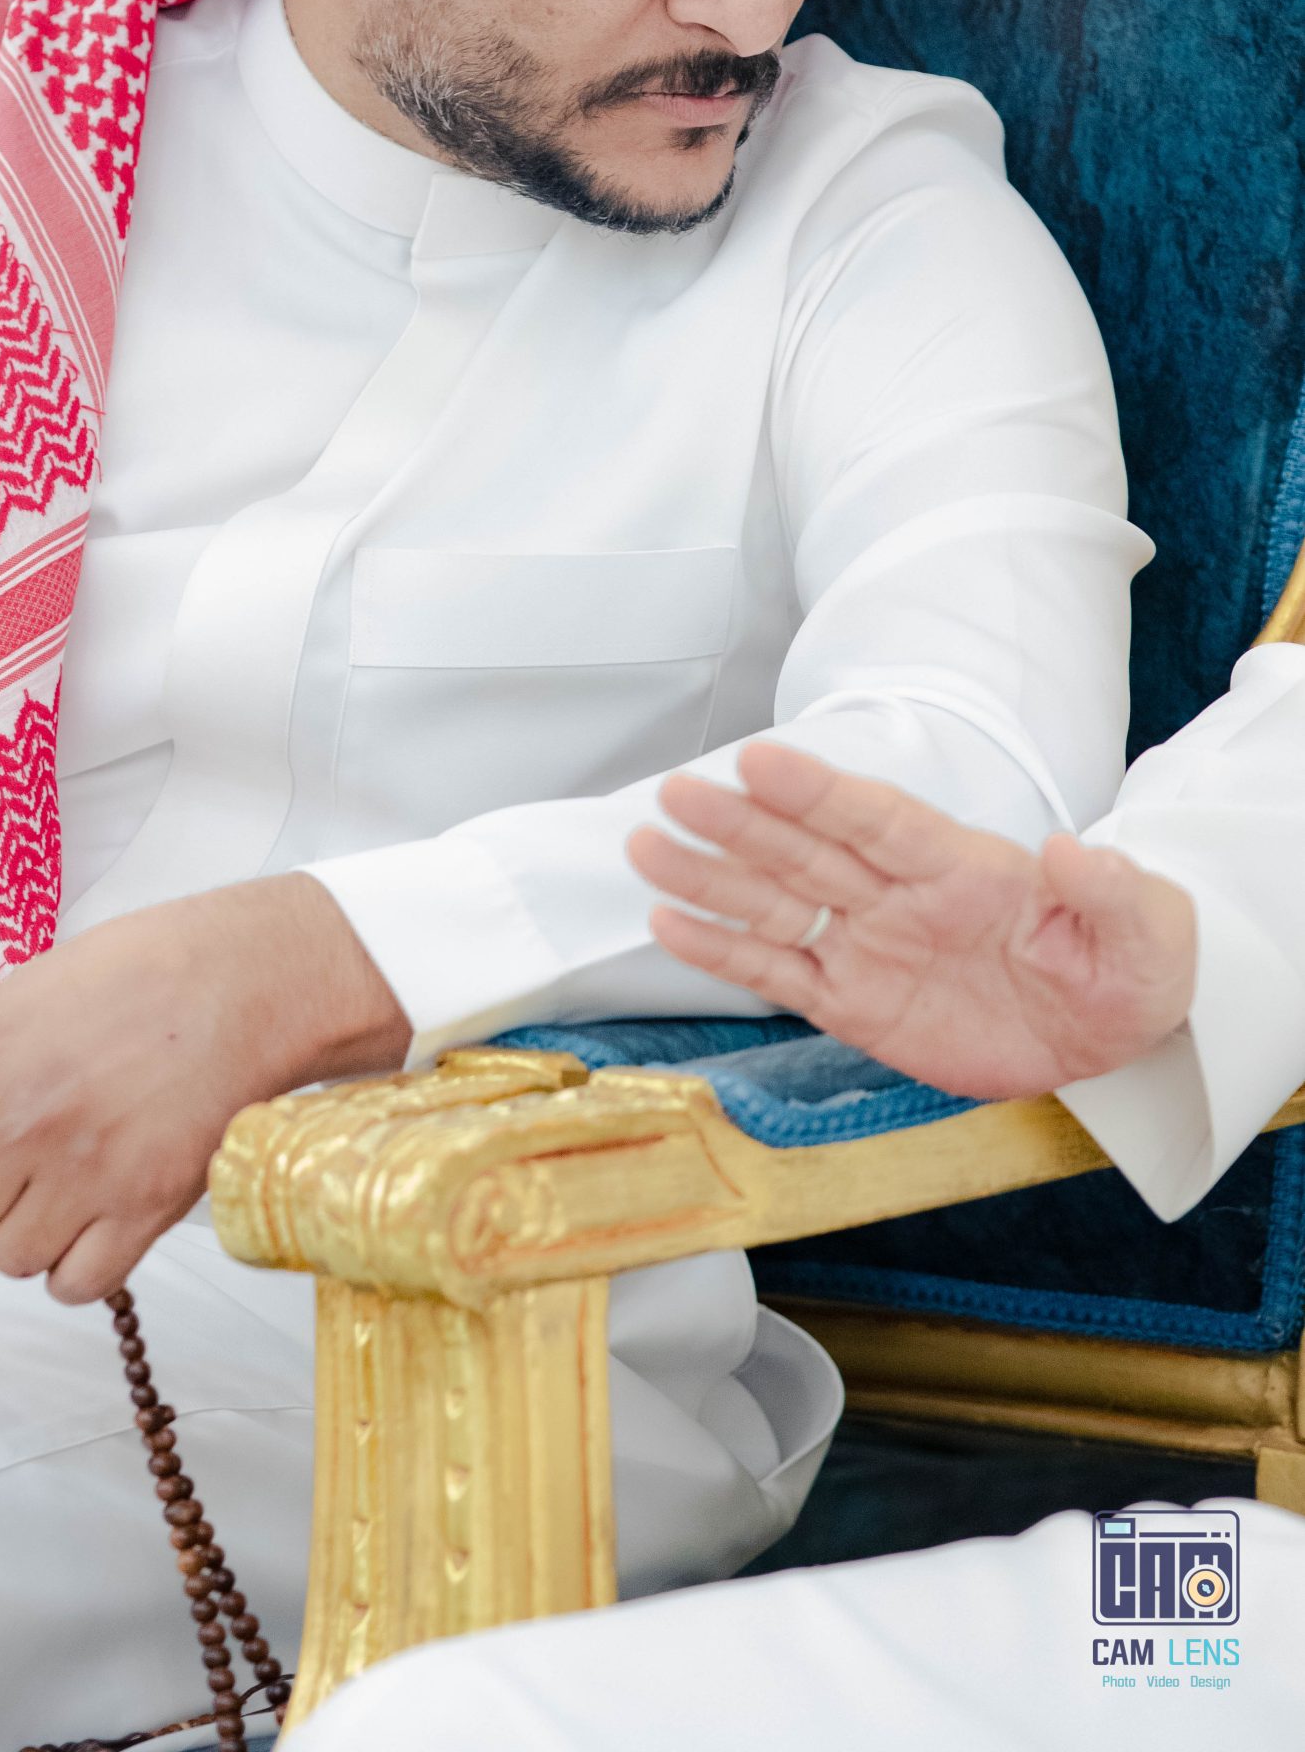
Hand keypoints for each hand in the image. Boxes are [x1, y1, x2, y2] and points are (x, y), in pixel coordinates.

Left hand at [0, 873, 408, 1303]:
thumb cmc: (134, 976)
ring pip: (10, 1259)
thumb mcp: (20, 998)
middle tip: (18, 1167)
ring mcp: (86, 1172)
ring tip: (67, 1184)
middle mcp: (22, 1124)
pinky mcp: (146, 1207)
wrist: (244, 982)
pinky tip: (98, 1218)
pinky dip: (79, 1264)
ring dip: (30, 1233)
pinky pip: (75, 1284)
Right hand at [629, 743, 1197, 1098]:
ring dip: (711, 878)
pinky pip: (779, 973)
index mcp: (963, 867)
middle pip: (808, 850)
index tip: (760, 758)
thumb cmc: (1129, 967)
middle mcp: (901, 896)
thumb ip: (1108, 891)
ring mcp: (870, 946)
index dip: (819, 790)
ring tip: (646, 847)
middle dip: (740, 822)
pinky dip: (723, 952)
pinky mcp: (855, 1003)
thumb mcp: (1147, 932)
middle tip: (675, 791)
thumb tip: (1071, 850)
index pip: (879, 820)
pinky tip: (668, 925)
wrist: (1112, 1034)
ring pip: (777, 904)